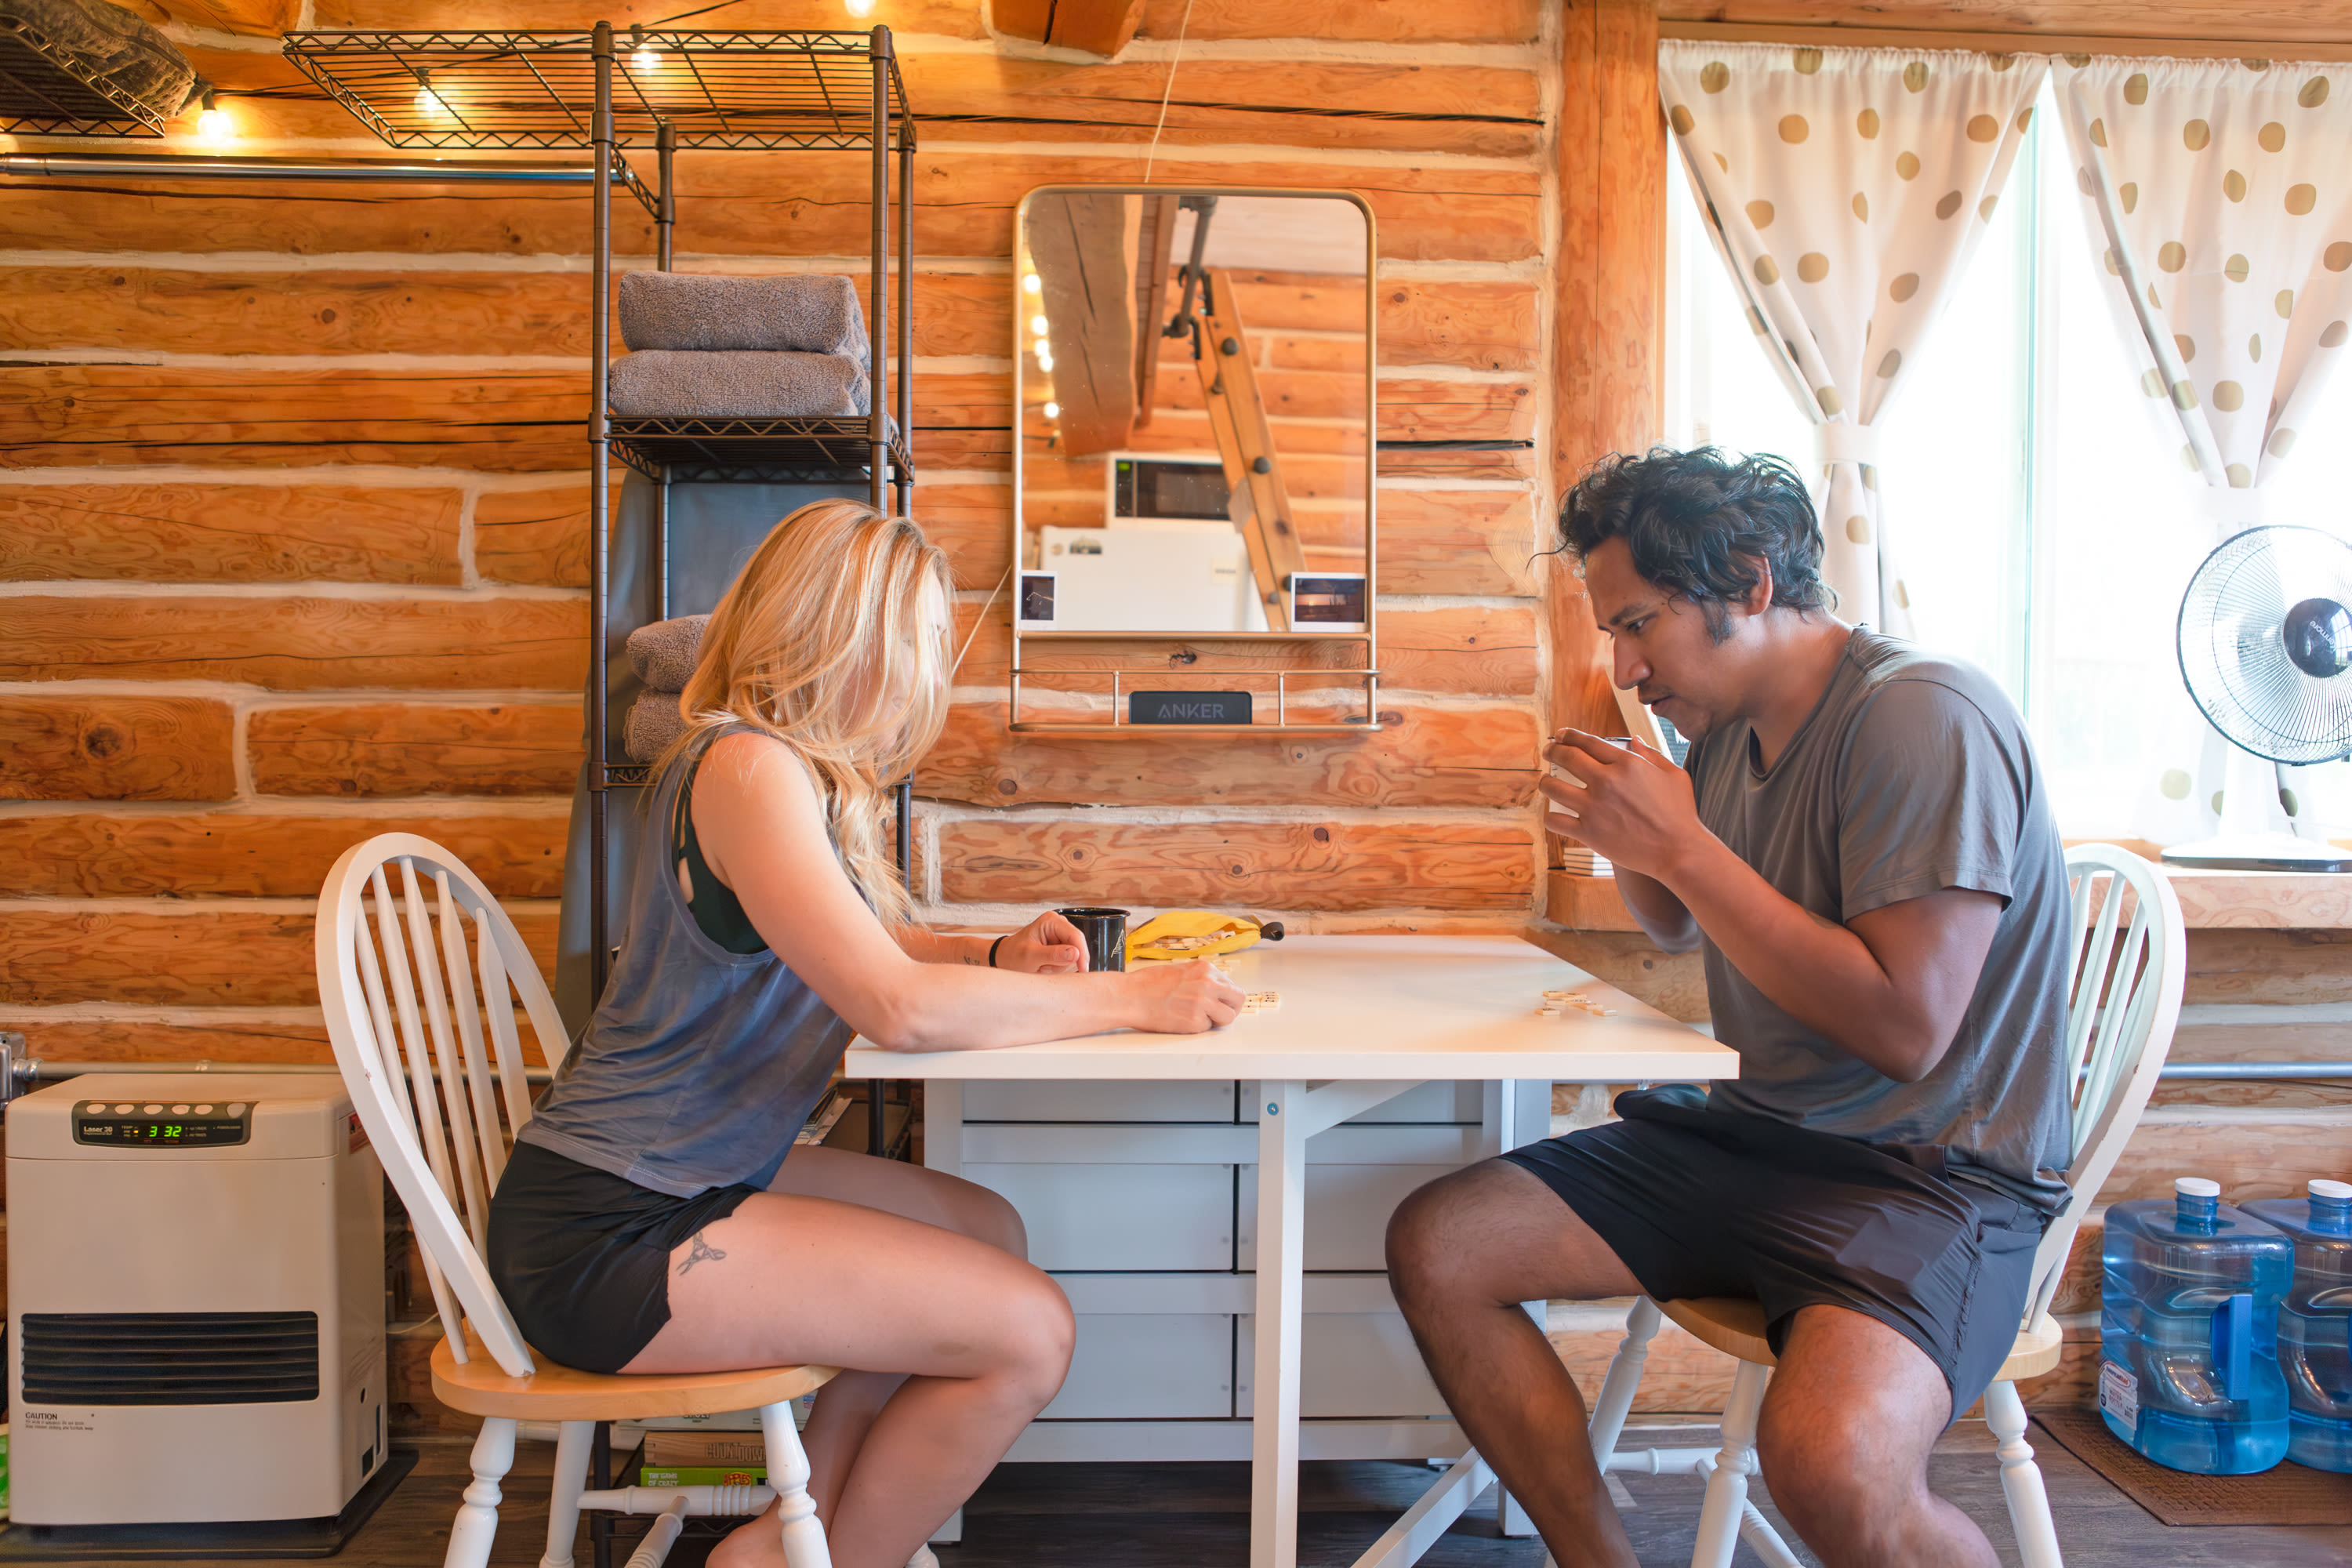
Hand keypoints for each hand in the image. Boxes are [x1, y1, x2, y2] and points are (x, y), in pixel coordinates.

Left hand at [994, 911, 1088, 973]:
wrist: (1005, 959)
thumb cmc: (1013, 955)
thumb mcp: (1031, 956)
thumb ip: (1053, 955)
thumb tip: (1075, 953)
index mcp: (1051, 921)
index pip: (1075, 936)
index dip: (1081, 953)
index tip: (1083, 969)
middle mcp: (1059, 925)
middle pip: (1077, 947)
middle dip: (1064, 962)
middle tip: (1045, 968)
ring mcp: (1062, 936)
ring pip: (1075, 956)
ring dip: (1060, 966)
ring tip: (1042, 966)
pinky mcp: (1062, 946)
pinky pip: (1070, 960)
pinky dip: (1059, 967)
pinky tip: (1046, 966)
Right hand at [1123, 959, 1244, 1033]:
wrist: (1129, 996)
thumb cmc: (1148, 984)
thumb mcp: (1181, 971)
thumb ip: (1201, 979)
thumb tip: (1216, 990)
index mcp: (1205, 969)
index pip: (1231, 986)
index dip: (1224, 997)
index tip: (1216, 1001)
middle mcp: (1208, 983)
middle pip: (1238, 1000)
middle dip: (1229, 1008)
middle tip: (1215, 1013)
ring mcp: (1203, 1003)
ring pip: (1228, 1017)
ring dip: (1216, 1020)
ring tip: (1197, 1017)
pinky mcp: (1195, 1021)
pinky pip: (1208, 1028)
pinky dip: (1197, 1028)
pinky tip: (1181, 1020)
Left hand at [1540, 729, 1703, 881]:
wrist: (1679, 851)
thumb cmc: (1681, 813)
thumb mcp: (1674, 776)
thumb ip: (1652, 754)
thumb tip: (1634, 740)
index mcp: (1627, 763)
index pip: (1588, 742)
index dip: (1569, 735)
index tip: (1561, 734)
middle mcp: (1606, 781)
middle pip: (1567, 757)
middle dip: (1552, 750)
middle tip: (1548, 751)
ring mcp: (1594, 807)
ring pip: (1553, 787)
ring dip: (1545, 782)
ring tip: (1546, 782)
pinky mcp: (1588, 833)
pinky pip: (1555, 821)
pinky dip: (1550, 817)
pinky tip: (1554, 815)